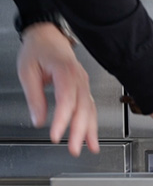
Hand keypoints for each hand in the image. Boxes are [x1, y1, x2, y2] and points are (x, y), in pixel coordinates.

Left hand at [17, 23, 99, 156]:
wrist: (48, 35)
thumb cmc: (38, 50)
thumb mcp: (27, 71)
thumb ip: (34, 97)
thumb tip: (38, 120)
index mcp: (65, 72)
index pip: (66, 101)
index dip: (62, 120)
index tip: (56, 135)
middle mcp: (79, 79)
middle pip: (83, 109)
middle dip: (80, 132)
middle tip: (74, 149)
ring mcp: (84, 84)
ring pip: (91, 110)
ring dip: (91, 131)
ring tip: (90, 148)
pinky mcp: (84, 89)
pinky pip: (91, 108)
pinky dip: (92, 124)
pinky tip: (91, 136)